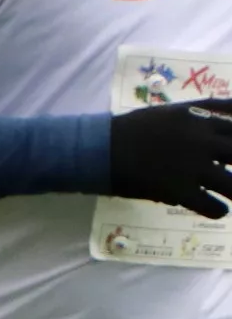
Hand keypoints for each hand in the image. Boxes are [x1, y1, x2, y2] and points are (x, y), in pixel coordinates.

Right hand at [108, 96, 231, 217]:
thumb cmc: (136, 128)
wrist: (100, 149)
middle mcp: (202, 142)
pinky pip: (212, 207)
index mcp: (202, 121)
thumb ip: (210, 108)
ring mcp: (191, 168)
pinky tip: (215, 208)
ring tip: (230, 193)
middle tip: (230, 175)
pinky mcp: (179, 192)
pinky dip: (218, 210)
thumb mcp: (177, 109)